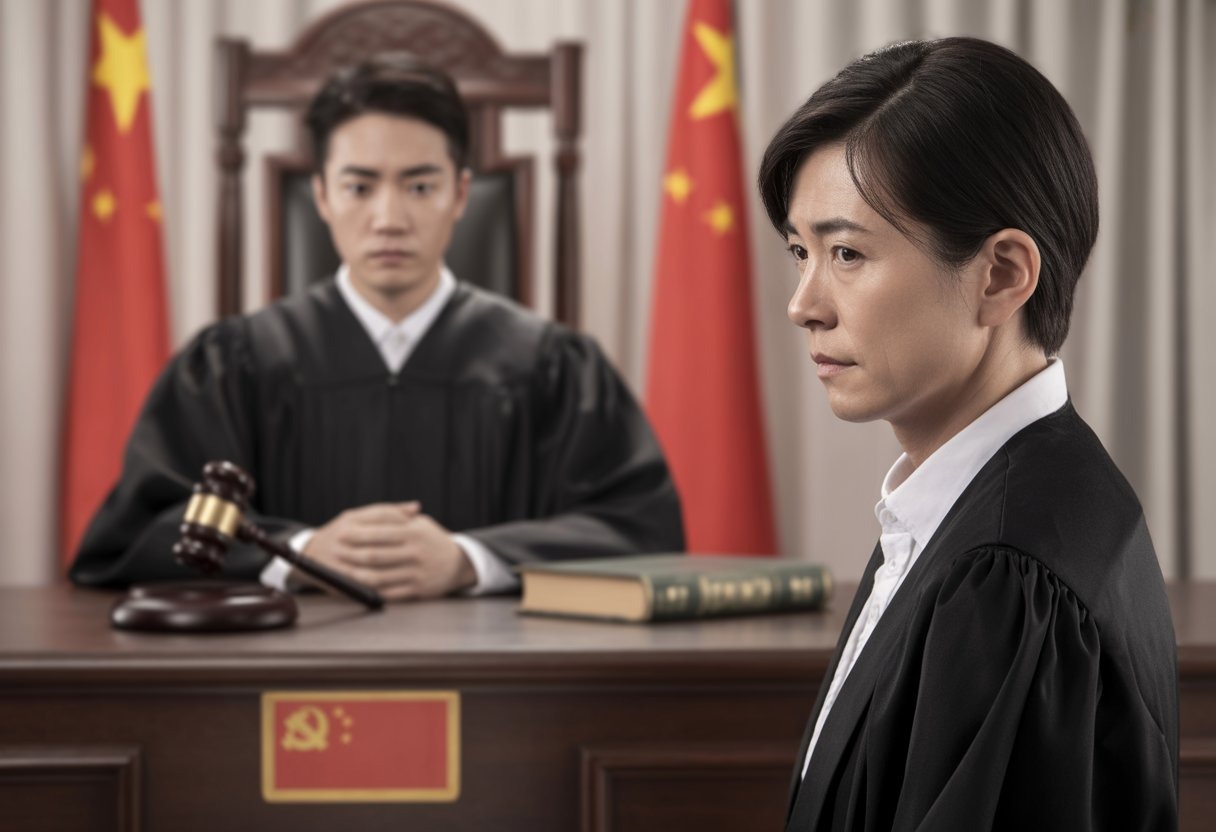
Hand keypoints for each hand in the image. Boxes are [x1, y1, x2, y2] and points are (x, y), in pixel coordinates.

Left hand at [300, 502, 477, 601]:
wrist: (460, 563)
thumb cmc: (434, 541)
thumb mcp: (421, 523)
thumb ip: (398, 517)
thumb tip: (368, 515)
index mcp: (414, 533)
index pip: (379, 533)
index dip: (357, 534)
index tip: (341, 532)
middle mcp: (415, 553)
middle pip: (375, 555)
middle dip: (351, 554)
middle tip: (335, 551)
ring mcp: (416, 573)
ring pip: (379, 576)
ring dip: (356, 575)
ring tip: (342, 571)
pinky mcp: (417, 590)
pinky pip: (389, 592)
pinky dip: (371, 590)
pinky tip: (360, 586)